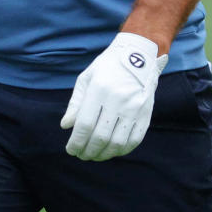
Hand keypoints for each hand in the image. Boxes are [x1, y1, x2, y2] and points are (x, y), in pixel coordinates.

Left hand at [60, 33, 167, 160]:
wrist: (138, 56)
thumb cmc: (107, 68)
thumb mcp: (86, 78)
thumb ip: (76, 104)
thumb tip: (66, 126)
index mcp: (99, 88)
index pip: (85, 124)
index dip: (76, 142)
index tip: (70, 150)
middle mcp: (118, 99)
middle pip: (100, 136)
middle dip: (88, 151)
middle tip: (81, 155)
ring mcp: (134, 107)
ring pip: (117, 142)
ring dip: (104, 154)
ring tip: (95, 155)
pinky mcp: (146, 113)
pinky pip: (134, 140)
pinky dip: (122, 150)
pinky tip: (112, 151)